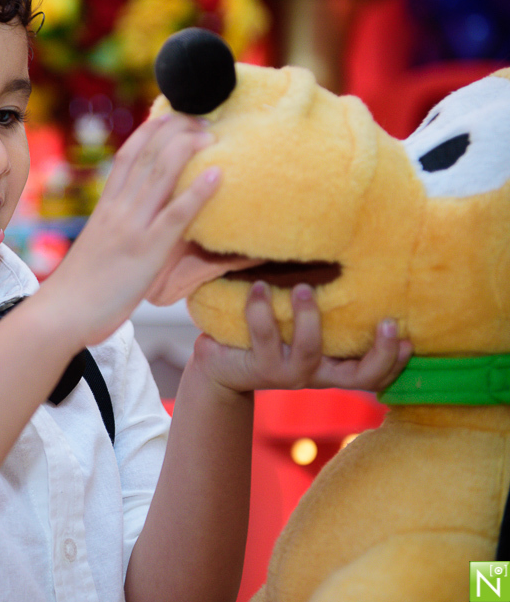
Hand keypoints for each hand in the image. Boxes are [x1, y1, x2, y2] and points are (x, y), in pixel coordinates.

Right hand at [32, 113, 219, 349]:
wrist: (60, 314)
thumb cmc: (78, 293)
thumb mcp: (98, 252)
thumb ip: (116, 236)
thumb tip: (135, 233)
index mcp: (105, 209)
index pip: (127, 157)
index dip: (149, 132)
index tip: (170, 115)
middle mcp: (117, 210)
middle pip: (147, 156)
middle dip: (175, 130)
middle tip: (201, 116)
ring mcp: (132, 228)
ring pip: (161, 175)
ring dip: (189, 149)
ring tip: (212, 133)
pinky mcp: (146, 251)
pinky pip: (175, 215)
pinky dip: (197, 193)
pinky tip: (218, 175)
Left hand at [195, 281, 411, 392]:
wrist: (220, 366)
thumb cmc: (266, 335)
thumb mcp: (297, 324)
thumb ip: (322, 304)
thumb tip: (346, 253)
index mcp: (332, 365)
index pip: (373, 373)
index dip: (394, 360)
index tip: (411, 337)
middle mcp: (315, 374)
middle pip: (360, 377)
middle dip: (380, 353)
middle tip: (387, 321)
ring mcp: (288, 373)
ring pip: (310, 350)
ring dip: (309, 317)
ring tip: (304, 289)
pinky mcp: (258, 367)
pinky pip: (264, 338)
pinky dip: (261, 310)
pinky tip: (259, 288)